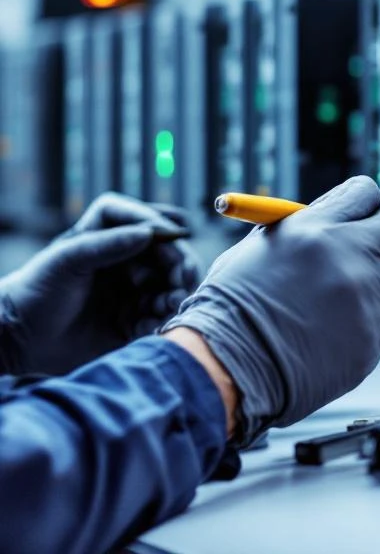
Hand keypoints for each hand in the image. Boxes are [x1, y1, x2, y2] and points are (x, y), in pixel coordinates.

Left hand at [0, 193, 200, 374]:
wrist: (21, 340)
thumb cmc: (37, 291)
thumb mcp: (67, 260)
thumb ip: (107, 244)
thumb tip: (148, 233)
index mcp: (106, 237)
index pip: (140, 218)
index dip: (158, 223)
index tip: (172, 236)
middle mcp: (125, 260)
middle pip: (166, 253)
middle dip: (177, 265)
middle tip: (180, 279)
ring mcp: (132, 290)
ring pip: (168, 285)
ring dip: (173, 294)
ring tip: (168, 306)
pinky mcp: (134, 319)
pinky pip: (159, 316)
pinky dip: (161, 319)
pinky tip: (149, 325)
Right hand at [161, 176, 379, 445]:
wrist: (226, 368)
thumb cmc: (233, 307)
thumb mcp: (263, 246)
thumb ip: (309, 227)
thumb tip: (344, 217)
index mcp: (316, 229)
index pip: (366, 194)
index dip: (371, 200)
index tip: (375, 208)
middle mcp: (349, 259)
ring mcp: (366, 300)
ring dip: (379, 280)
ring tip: (338, 296)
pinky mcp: (373, 337)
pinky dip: (365, 321)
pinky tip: (330, 331)